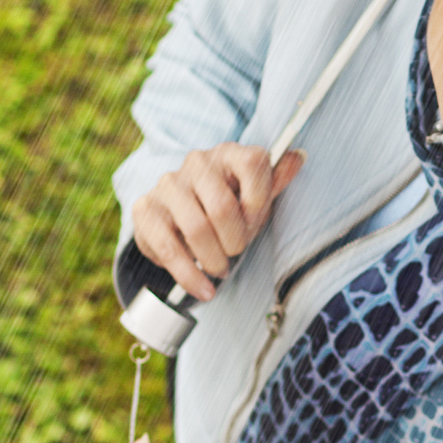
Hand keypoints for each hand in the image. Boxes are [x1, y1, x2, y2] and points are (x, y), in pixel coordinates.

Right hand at [131, 143, 303, 302]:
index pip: (254, 164)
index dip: (260, 202)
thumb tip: (298, 157)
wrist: (178, 212)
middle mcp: (196, 163)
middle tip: (236, 252)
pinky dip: (189, 276)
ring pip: (197, 229)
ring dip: (214, 260)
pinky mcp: (145, 210)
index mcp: (228, 153)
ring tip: (220, 269)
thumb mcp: (254, 193)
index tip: (255, 223)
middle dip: (236, 240)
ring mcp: (167, 185)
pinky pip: (168, 249)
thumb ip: (275, 180)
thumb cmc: (226, 203)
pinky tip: (203, 289)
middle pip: (223, 206)